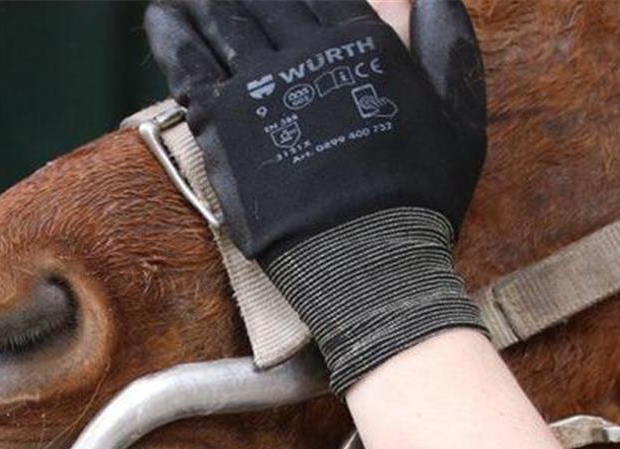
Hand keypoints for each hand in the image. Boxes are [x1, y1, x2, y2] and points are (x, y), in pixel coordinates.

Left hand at [146, 0, 488, 391]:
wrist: (366, 253)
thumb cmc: (418, 196)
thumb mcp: (458, 115)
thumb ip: (446, 44)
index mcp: (363, 41)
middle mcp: (306, 51)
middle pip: (263, 4)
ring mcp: (259, 85)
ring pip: (221, 24)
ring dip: (201, 5)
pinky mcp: (221, 122)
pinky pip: (188, 65)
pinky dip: (172, 35)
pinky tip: (161, 18)